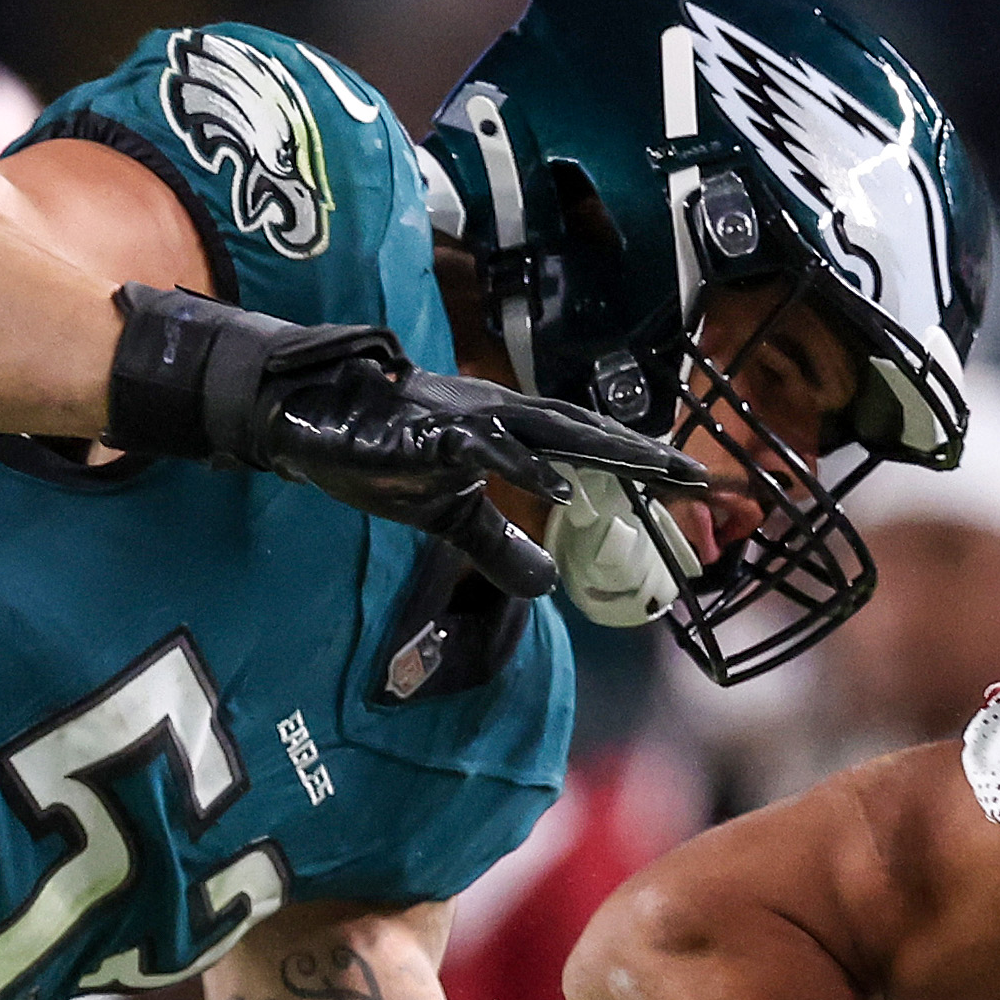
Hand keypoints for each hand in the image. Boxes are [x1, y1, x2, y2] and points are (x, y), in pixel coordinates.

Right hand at [106, 288, 702, 599]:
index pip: (588, 447)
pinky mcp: (423, 431)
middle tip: (698, 477)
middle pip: (585, 432)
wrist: (301, 421)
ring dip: (600, 449)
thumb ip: (499, 545)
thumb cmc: (377, 454)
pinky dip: (522, 463)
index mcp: (507, 430)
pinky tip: (557, 482)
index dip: (642, 466)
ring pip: (545, 430)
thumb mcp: (449, 517)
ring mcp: (461, 418)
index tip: (697, 488)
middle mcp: (495, 415)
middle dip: (642, 454)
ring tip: (651, 469)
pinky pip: (481, 449)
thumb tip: (547, 584)